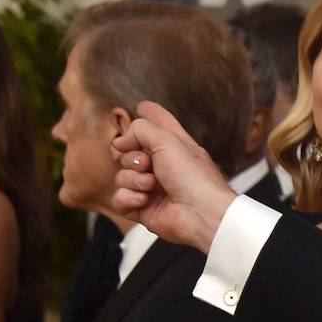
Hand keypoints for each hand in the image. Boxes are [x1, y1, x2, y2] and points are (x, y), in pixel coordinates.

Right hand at [111, 101, 239, 251]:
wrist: (201, 214)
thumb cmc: (193, 176)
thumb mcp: (167, 140)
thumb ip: (140, 130)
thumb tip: (120, 141)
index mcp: (174, 145)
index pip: (159, 124)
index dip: (150, 115)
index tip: (142, 107)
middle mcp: (162, 165)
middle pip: (129, 152)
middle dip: (132, 156)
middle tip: (147, 163)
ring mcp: (152, 188)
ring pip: (122, 176)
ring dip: (133, 179)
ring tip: (151, 185)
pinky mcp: (143, 208)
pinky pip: (120, 199)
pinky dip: (129, 198)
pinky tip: (144, 200)